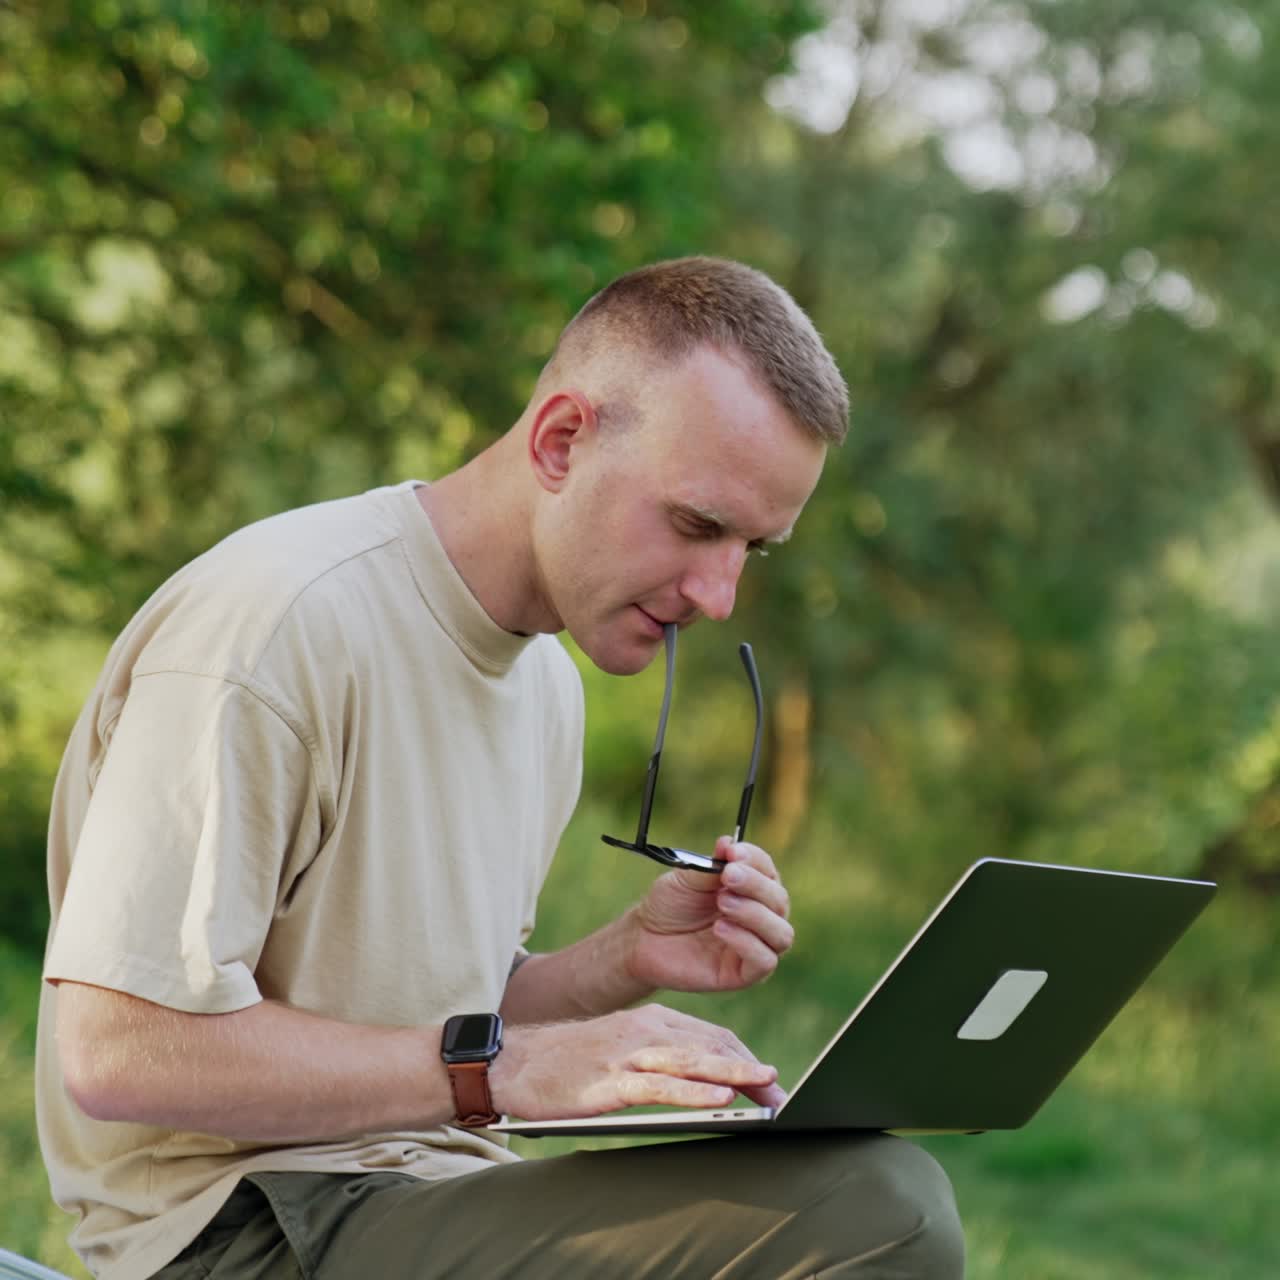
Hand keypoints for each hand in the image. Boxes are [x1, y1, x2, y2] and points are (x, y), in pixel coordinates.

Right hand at [489, 1004, 784, 1120]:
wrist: (509, 1062)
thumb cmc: (565, 1061)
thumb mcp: (618, 1049)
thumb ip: (657, 1058)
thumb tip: (700, 1082)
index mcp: (650, 1019)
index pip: (711, 1036)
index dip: (744, 1057)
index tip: (770, 1079)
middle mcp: (644, 1029)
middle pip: (711, 1046)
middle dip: (750, 1070)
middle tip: (781, 1093)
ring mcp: (628, 1053)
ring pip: (692, 1061)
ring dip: (734, 1076)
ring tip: (766, 1088)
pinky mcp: (610, 1080)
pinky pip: (660, 1086)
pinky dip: (693, 1092)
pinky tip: (717, 1099)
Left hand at [625, 838, 793, 993]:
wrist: (644, 938)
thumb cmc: (670, 905)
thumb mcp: (688, 878)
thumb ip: (711, 865)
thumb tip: (729, 842)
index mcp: (751, 889)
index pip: (768, 871)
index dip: (755, 860)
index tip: (733, 852)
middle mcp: (760, 917)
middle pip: (779, 901)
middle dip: (755, 886)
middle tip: (728, 877)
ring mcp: (754, 946)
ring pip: (782, 934)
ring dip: (755, 914)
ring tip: (723, 903)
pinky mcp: (743, 974)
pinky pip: (765, 962)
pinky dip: (747, 942)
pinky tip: (720, 928)